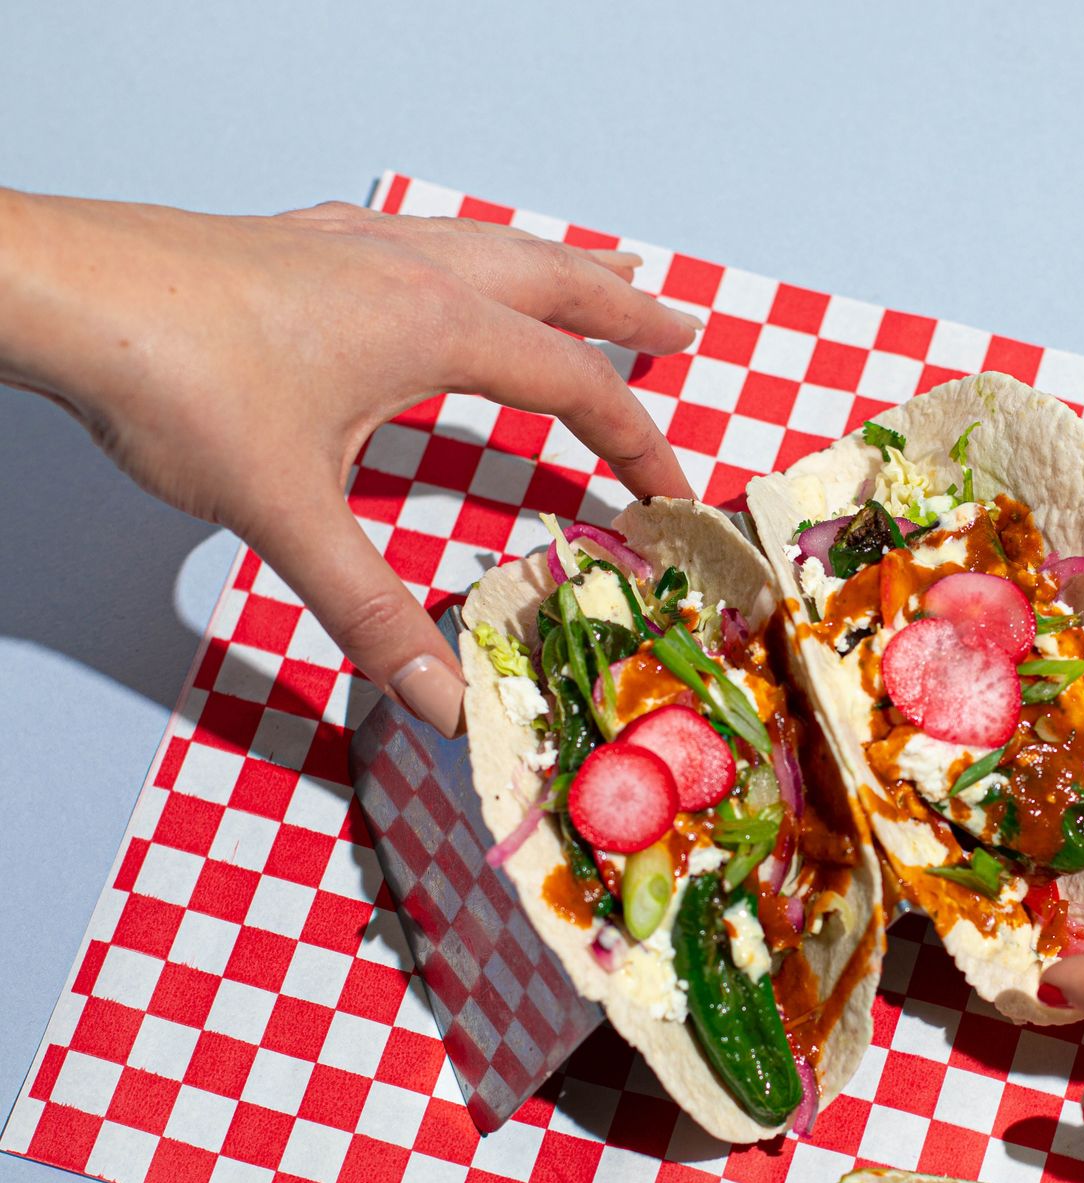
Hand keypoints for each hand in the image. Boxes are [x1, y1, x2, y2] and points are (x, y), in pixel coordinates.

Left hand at [0, 190, 699, 733]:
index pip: (575, 384)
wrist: (58, 291)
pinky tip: (440, 272)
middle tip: (677, 327)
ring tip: (594, 284)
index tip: (672, 489)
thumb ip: (373, 611)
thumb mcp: (290, 513)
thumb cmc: (171, 377)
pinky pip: (419, 241)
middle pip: (553, 281)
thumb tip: (441, 695)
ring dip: (556, 269)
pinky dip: (467, 259)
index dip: (639, 441)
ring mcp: (353, 248)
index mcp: (432, 325)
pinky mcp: (301, 246)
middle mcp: (406, 271)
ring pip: (489, 245)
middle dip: (625, 310)